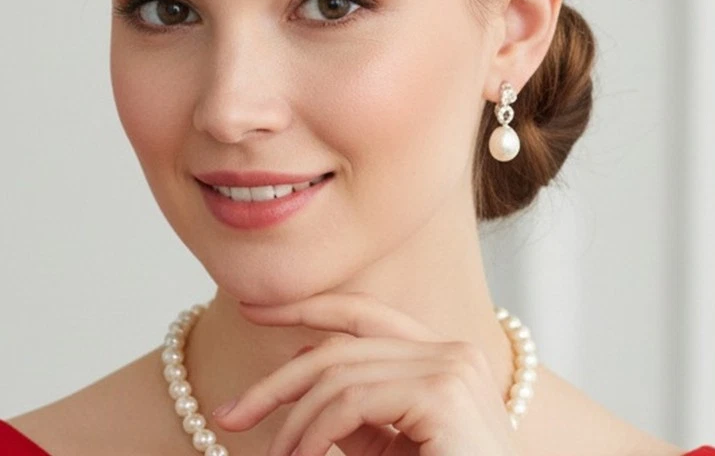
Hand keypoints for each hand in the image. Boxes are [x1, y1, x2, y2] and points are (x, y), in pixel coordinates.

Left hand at [212, 289, 521, 455]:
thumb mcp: (390, 452)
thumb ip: (354, 417)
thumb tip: (296, 387)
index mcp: (443, 357)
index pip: (363, 314)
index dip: (306, 306)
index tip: (253, 310)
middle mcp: (452, 350)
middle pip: (341, 343)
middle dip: (277, 379)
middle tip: (228, 414)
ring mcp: (451, 366)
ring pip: (339, 374)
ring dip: (293, 423)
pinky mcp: (443, 392)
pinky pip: (352, 401)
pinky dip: (313, 434)